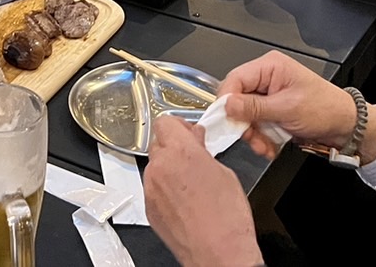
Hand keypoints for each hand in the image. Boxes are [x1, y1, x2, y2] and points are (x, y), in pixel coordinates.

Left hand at [145, 116, 261, 266]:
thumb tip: (196, 142)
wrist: (220, 255)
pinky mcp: (149, 208)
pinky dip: (164, 188)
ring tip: (190, 183)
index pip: (166, 121)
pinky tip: (183, 200)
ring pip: (155, 165)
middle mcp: (160, 168)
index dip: (179, 125)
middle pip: (158, 142)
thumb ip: (203, 151)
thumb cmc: (227, 220)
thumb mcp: (225, 173)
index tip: (188, 132)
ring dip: (168, 167)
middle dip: (174, 146)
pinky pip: (152, 187)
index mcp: (181, 153)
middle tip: (193, 155)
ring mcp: (151, 189)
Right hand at [218, 50, 362, 160]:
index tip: (226, 120)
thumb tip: (227, 105)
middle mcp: (267, 78)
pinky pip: (257, 124)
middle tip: (250, 138)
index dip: (227, 100)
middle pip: (238, 99)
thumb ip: (254, 107)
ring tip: (264, 146)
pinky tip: (270, 146)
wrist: (346, 126)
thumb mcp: (287, 108)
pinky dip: (261, 137)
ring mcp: (269, 95)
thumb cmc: (325, 108)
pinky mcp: (272, 110)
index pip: (235, 79)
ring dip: (254, 134)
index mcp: (270, 66)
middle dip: (244, 123)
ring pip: (246, 115)